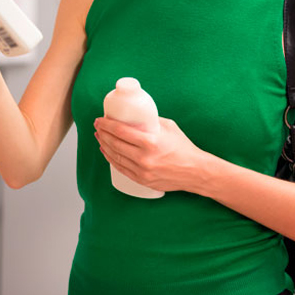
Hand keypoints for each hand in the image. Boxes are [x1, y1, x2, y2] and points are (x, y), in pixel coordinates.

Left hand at [93, 116, 213, 194]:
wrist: (195, 171)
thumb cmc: (184, 148)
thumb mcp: (168, 127)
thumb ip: (151, 121)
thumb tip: (136, 114)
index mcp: (150, 142)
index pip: (120, 131)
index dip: (106, 125)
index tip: (100, 120)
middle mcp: (144, 158)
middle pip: (115, 144)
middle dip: (102, 134)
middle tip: (98, 127)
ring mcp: (142, 171)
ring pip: (115, 157)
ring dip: (104, 146)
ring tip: (100, 137)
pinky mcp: (142, 180)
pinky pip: (121, 169)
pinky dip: (111, 160)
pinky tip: (107, 152)